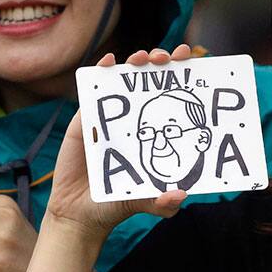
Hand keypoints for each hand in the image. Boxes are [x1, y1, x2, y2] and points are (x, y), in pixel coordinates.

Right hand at [45, 44, 192, 242]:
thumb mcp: (145, 202)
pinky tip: (108, 61)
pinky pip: (93, 91)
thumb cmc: (116, 204)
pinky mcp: (85, 120)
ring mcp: (110, 119)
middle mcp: (134, 122)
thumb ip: (163, 203)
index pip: (170, 100)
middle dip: (159, 64)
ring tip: (142, 58)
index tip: (191, 61)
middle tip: (166, 59)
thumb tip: (181, 195)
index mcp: (152, 134)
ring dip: (134, 62)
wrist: (80, 214)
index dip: (180, 79)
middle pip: (149, 83)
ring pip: (123, 82)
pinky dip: (101, 72)